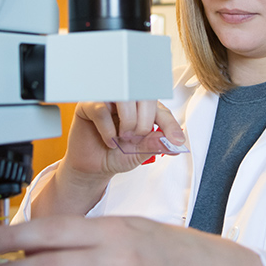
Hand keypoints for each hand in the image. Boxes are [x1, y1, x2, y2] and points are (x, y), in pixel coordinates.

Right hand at [32, 101, 184, 216]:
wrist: (92, 167)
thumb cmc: (115, 155)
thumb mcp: (139, 153)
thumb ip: (153, 145)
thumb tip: (168, 140)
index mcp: (142, 108)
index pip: (160, 109)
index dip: (170, 125)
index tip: (176, 141)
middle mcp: (126, 100)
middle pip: (144, 97)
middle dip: (144, 123)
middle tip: (136, 139)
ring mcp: (108, 100)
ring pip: (124, 98)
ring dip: (128, 122)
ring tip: (123, 138)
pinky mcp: (88, 105)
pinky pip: (102, 109)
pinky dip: (108, 129)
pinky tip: (109, 141)